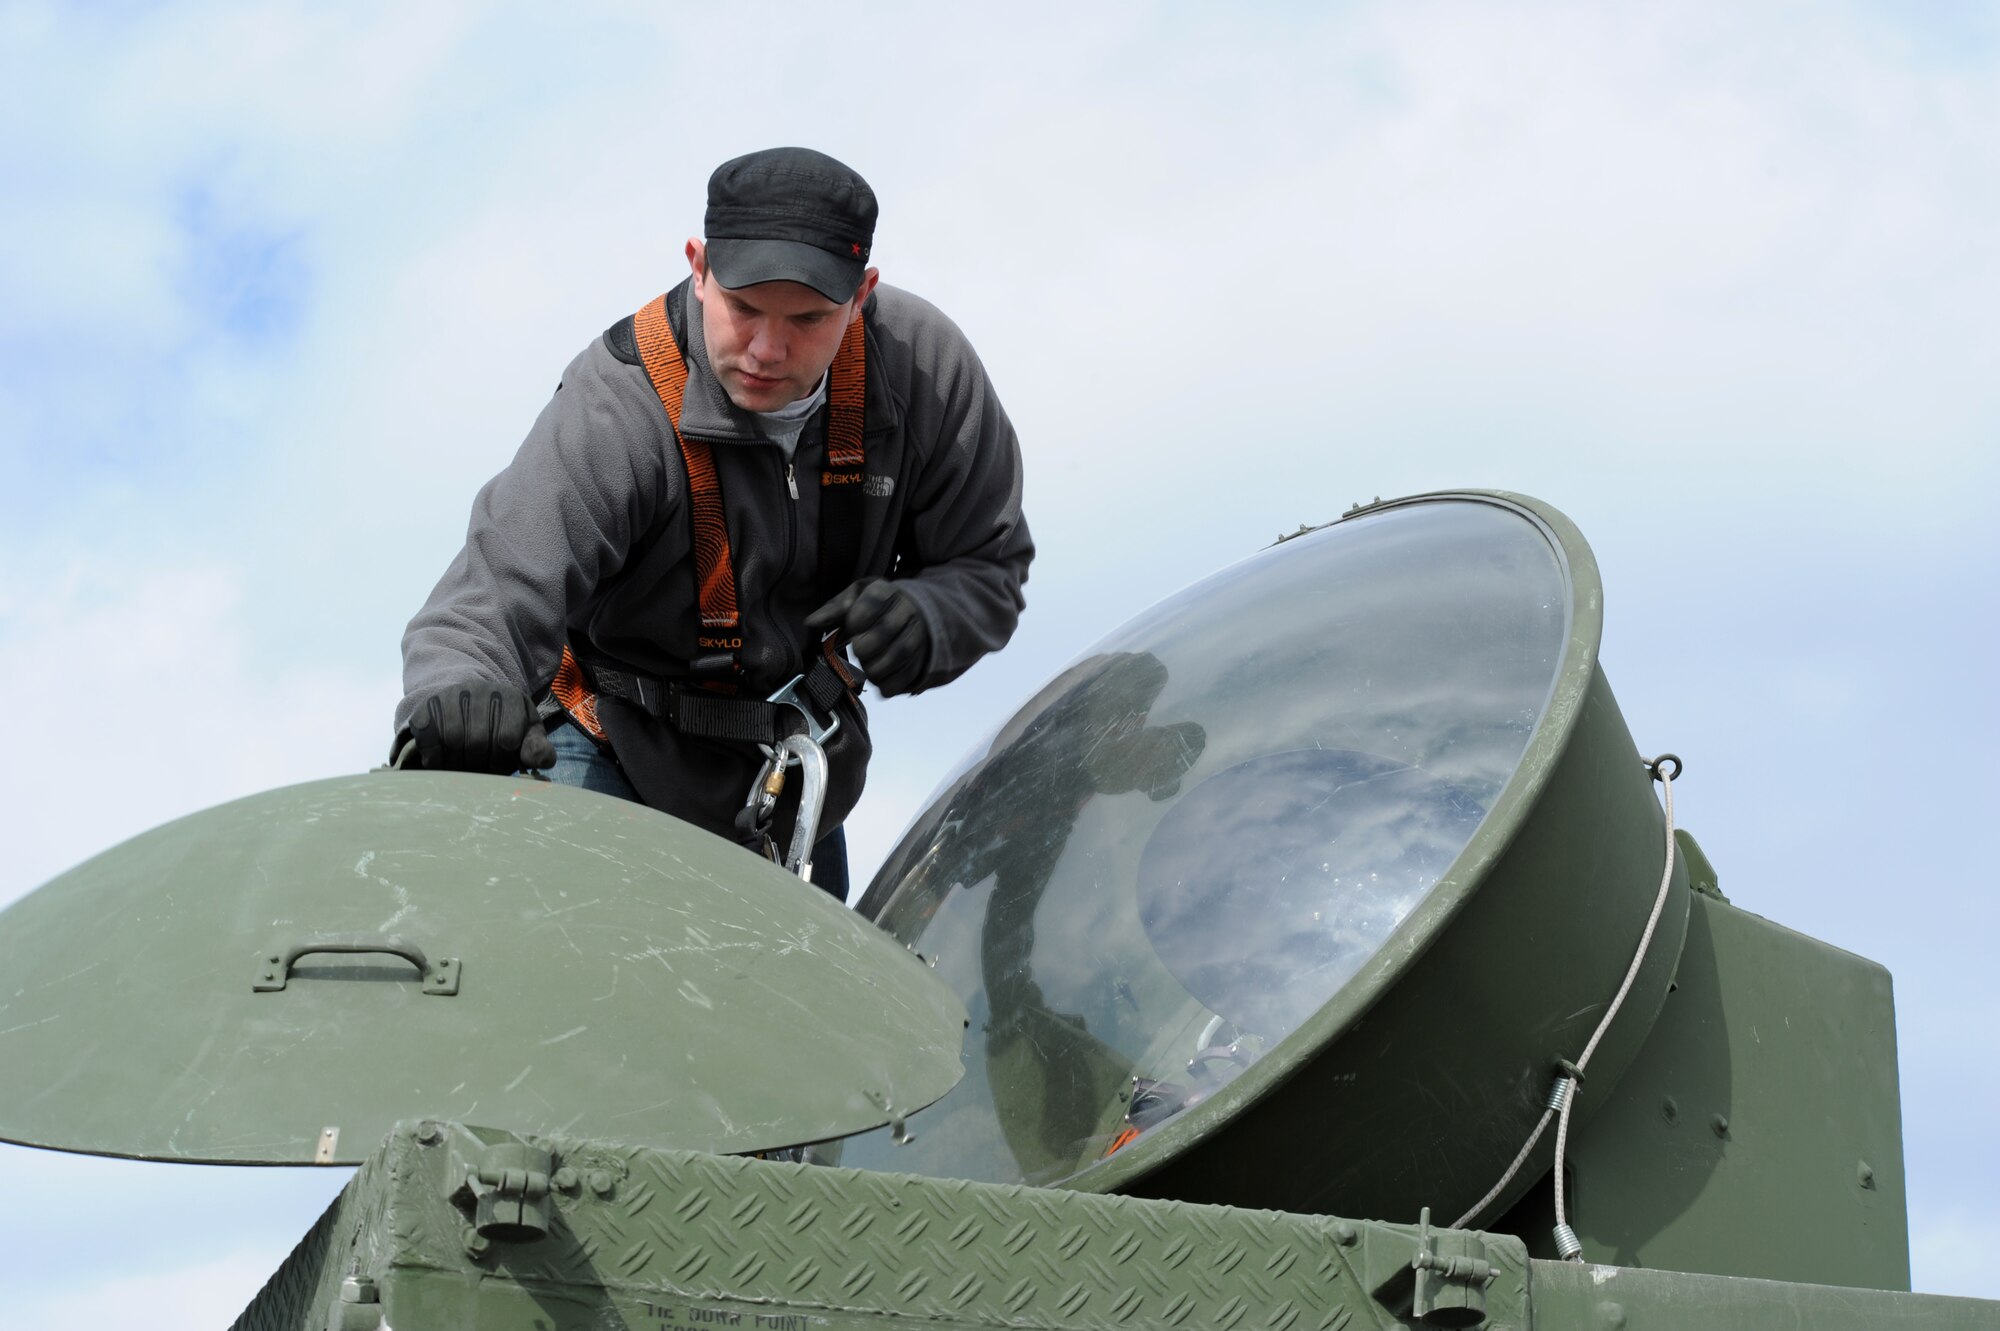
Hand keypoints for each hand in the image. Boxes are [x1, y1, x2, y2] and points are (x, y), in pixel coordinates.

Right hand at [406, 680, 557, 772]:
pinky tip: (441, 760)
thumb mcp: (526, 734)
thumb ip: (537, 749)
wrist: (469, 703)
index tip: (499, 765)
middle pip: (477, 742)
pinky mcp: (428, 705)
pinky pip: (428, 736)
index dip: (502, 761)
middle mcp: (480, 690)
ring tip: (462, 766)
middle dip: (479, 764)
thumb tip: (543, 762)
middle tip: (478, 768)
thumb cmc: (503, 725)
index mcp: (510, 697)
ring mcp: (451, 695)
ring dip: (456, 763)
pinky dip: (434, 756)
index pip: (506, 739)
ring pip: (452, 740)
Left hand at [806, 578, 929, 695]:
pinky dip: (889, 683)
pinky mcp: (922, 658)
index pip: (874, 600)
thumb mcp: (855, 599)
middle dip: (867, 645)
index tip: (851, 627)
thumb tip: (810, 622)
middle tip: (858, 649)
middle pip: (887, 629)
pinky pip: (906, 676)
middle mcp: (907, 611)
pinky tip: (880, 677)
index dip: (859, 617)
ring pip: (899, 654)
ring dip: (876, 666)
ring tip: (867, 664)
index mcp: (886, 591)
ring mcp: (919, 635)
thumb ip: (834, 608)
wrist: (913, 614)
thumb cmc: (875, 607)